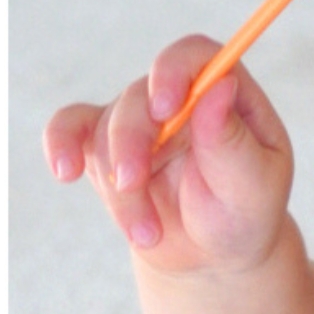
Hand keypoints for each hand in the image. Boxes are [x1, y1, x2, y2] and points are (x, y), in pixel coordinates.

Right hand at [42, 35, 294, 274]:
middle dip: (131, 144)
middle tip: (135, 185)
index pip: (194, 56)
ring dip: (122, 189)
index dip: (173, 71)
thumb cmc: (241, 216)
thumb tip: (221, 83)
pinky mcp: (105, 145)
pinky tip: (65, 169)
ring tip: (147, 233)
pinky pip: (70, 129)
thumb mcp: (252, 186)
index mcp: (224, 95)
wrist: (211, 256)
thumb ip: (233, 139)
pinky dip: (61, 144)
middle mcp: (177, 98)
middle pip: (138, 96)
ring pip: (107, 131)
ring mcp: (138, 119)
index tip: (164, 108)